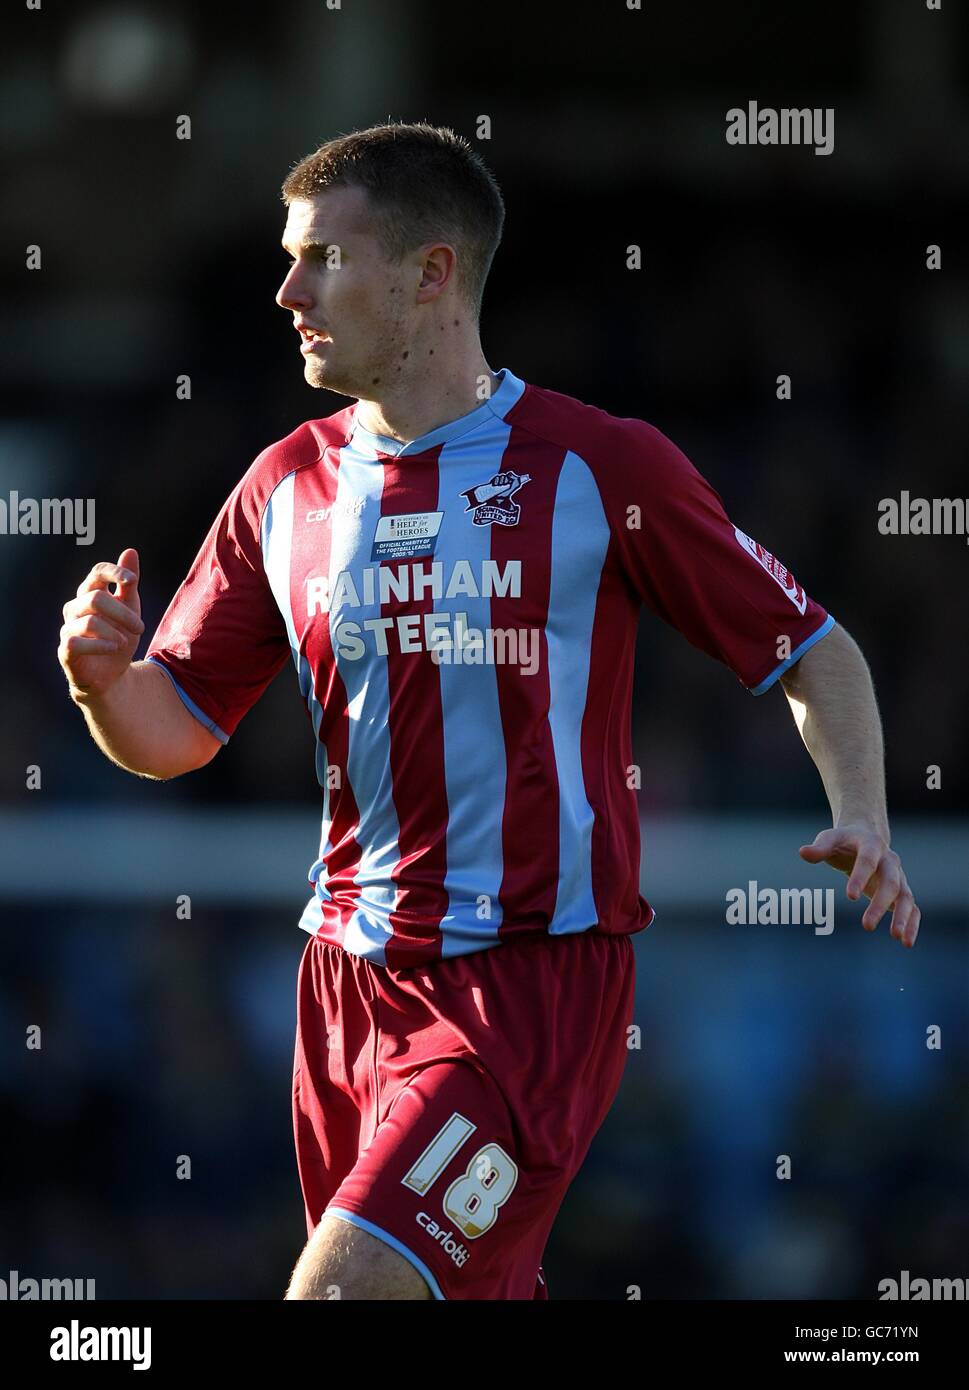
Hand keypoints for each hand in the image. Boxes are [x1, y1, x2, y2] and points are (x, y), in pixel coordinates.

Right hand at [58, 546, 144, 698]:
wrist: (113, 674)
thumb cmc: (120, 637)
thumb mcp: (131, 609)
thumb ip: (128, 583)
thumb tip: (130, 551)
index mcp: (90, 594)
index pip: (97, 572)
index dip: (114, 572)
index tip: (132, 581)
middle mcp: (75, 608)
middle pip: (95, 598)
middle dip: (123, 613)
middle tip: (140, 627)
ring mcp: (68, 629)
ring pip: (89, 621)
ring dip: (114, 631)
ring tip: (126, 642)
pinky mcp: (65, 650)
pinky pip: (76, 642)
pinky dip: (101, 645)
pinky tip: (115, 648)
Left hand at [799, 824, 920, 947]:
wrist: (865, 837)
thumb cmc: (843, 841)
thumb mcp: (830, 839)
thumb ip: (819, 848)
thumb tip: (803, 852)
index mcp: (872, 844)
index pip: (868, 860)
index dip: (860, 877)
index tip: (850, 897)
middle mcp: (890, 861)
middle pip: (891, 882)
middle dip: (880, 904)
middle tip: (867, 926)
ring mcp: (899, 876)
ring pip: (905, 896)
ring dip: (902, 917)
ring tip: (896, 937)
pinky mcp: (901, 891)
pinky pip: (911, 907)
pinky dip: (912, 924)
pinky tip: (906, 942)